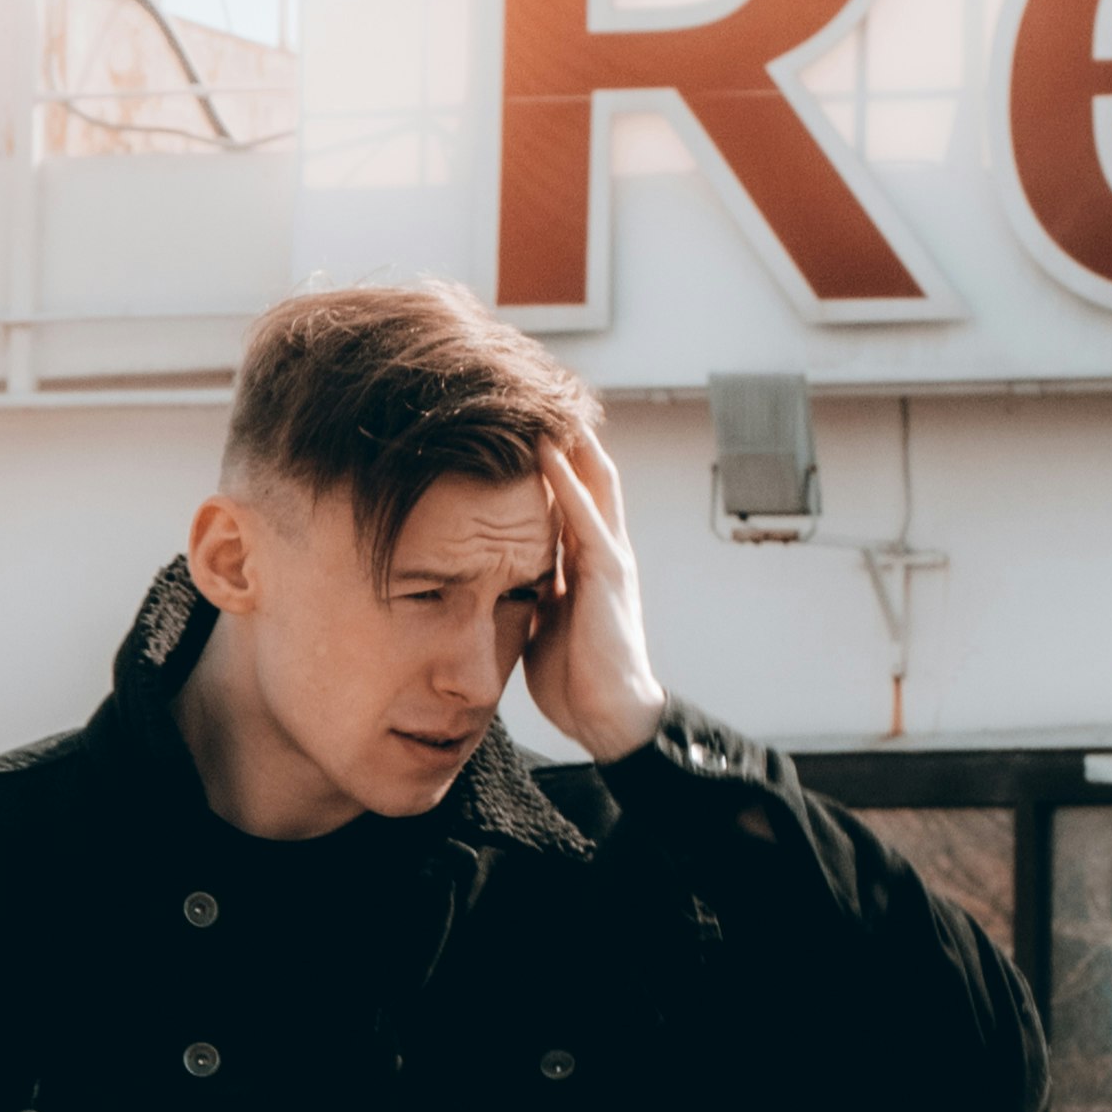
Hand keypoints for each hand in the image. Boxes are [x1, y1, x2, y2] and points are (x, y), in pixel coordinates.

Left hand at [517, 430, 664, 765]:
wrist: (611, 717)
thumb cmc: (576, 679)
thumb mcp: (543, 624)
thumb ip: (531, 592)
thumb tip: (500, 578)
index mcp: (586, 563)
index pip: (570, 497)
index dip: (551, 462)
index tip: (522, 427)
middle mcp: (602, 549)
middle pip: (589, 475)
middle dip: (566, 436)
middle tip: (536, 393)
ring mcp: (609, 556)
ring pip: (593, 480)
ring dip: (569, 441)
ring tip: (544, 399)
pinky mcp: (608, 571)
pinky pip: (584, 515)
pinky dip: (566, 479)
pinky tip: (547, 449)